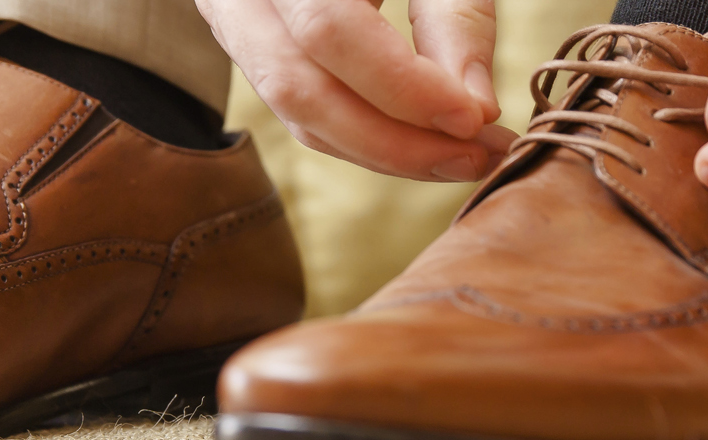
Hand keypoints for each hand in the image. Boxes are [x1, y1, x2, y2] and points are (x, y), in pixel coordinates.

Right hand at [196, 0, 518, 181]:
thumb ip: (455, 16)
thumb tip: (476, 111)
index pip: (328, 30)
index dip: (401, 86)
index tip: (472, 118)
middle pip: (298, 87)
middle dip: (392, 140)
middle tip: (474, 157)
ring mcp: (231, 16)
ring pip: (294, 110)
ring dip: (382, 150)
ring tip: (459, 156)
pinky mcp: (250, 44)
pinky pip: (300, 107)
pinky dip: (363, 135)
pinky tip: (421, 142)